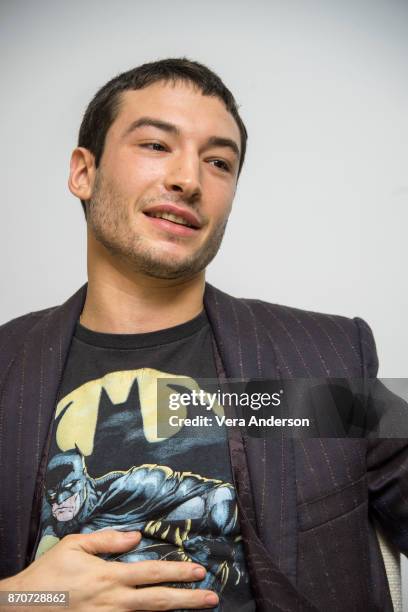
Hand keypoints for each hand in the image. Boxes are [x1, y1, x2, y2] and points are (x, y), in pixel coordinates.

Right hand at [0, 530, 218, 610]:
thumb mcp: (75, 545)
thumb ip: (108, 539)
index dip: (178, 572)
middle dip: (188, 600)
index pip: (152, 572)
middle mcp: (113, 602)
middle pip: (158, 601)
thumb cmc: (49, 575)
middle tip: (211, 598)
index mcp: (109, 576)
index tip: (199, 571)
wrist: (22, 608)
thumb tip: (136, 536)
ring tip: (197, 609)